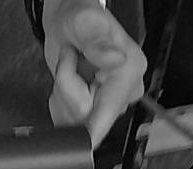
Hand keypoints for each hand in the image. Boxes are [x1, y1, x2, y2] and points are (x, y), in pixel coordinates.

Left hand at [41, 0, 148, 142]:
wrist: (70, 24)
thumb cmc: (79, 20)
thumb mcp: (85, 22)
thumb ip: (97, 42)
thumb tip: (113, 59)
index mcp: (130, 70)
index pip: (108, 112)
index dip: (81, 111)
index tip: (69, 92)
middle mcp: (126, 91)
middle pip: (87, 119)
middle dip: (67, 93)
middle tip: (69, 64)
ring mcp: (111, 103)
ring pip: (75, 122)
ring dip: (62, 96)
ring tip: (70, 69)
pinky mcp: (97, 110)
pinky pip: (70, 124)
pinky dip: (61, 105)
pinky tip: (68, 84)